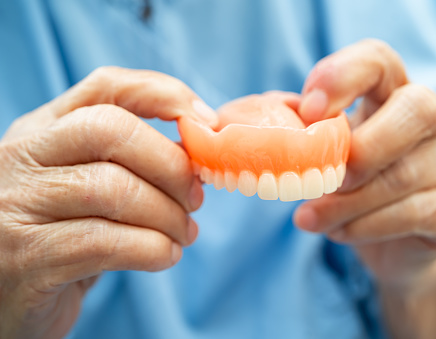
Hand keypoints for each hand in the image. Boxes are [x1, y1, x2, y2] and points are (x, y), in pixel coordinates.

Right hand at [0, 67, 216, 338]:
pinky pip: (105, 243)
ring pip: (112, 189)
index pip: (107, 86)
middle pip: (111, 131)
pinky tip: (164, 256)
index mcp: (43, 130)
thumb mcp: (87, 187)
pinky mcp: (26, 259)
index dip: (165, 94)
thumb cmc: (63, 235)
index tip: (206, 122)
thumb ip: (131, 162)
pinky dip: (152, 249)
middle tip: (195, 199)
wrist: (9, 295)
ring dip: (168, 216)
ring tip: (183, 235)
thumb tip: (198, 150)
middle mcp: (22, 157)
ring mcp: (17, 206)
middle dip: (171, 165)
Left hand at [294, 40, 435, 291]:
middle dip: (360, 150)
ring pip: (405, 175)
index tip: (307, 111)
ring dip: (347, 202)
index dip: (342, 77)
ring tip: (308, 218)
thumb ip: (299, 133)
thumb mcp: (326, 151)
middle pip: (415, 109)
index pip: (378, 61)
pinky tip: (338, 232)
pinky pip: (414, 213)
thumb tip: (259, 124)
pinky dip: (365, 226)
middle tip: (323, 180)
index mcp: (393, 93)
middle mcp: (434, 118)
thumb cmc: (352, 184)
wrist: (392, 239)